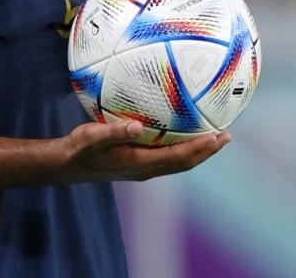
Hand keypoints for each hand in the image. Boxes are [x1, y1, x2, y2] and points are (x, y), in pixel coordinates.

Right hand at [61, 120, 229, 182]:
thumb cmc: (80, 149)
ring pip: (179, 163)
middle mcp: (146, 170)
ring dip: (198, 152)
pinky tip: (183, 135)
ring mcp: (144, 169)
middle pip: (185, 163)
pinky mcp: (139, 165)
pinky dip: (183, 150)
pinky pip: (169, 159)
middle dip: (207, 151)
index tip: (217, 136)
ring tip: (214, 138)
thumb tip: (138, 125)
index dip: (200, 148)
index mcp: (140, 164)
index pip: (179, 158)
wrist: (69, 165)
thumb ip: (115, 131)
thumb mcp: (93, 137)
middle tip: (226, 135)